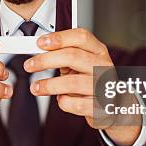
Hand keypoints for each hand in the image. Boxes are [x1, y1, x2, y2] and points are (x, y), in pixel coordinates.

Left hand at [24, 28, 141, 145]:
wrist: (115, 105)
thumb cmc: (93, 80)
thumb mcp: (82, 63)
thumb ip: (65, 54)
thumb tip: (40, 48)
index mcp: (98, 51)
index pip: (81, 37)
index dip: (59, 38)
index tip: (40, 43)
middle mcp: (103, 67)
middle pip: (73, 57)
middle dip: (46, 60)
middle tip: (29, 65)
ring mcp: (104, 87)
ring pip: (72, 83)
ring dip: (49, 85)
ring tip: (36, 87)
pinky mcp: (101, 107)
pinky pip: (76, 104)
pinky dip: (63, 102)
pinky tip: (61, 99)